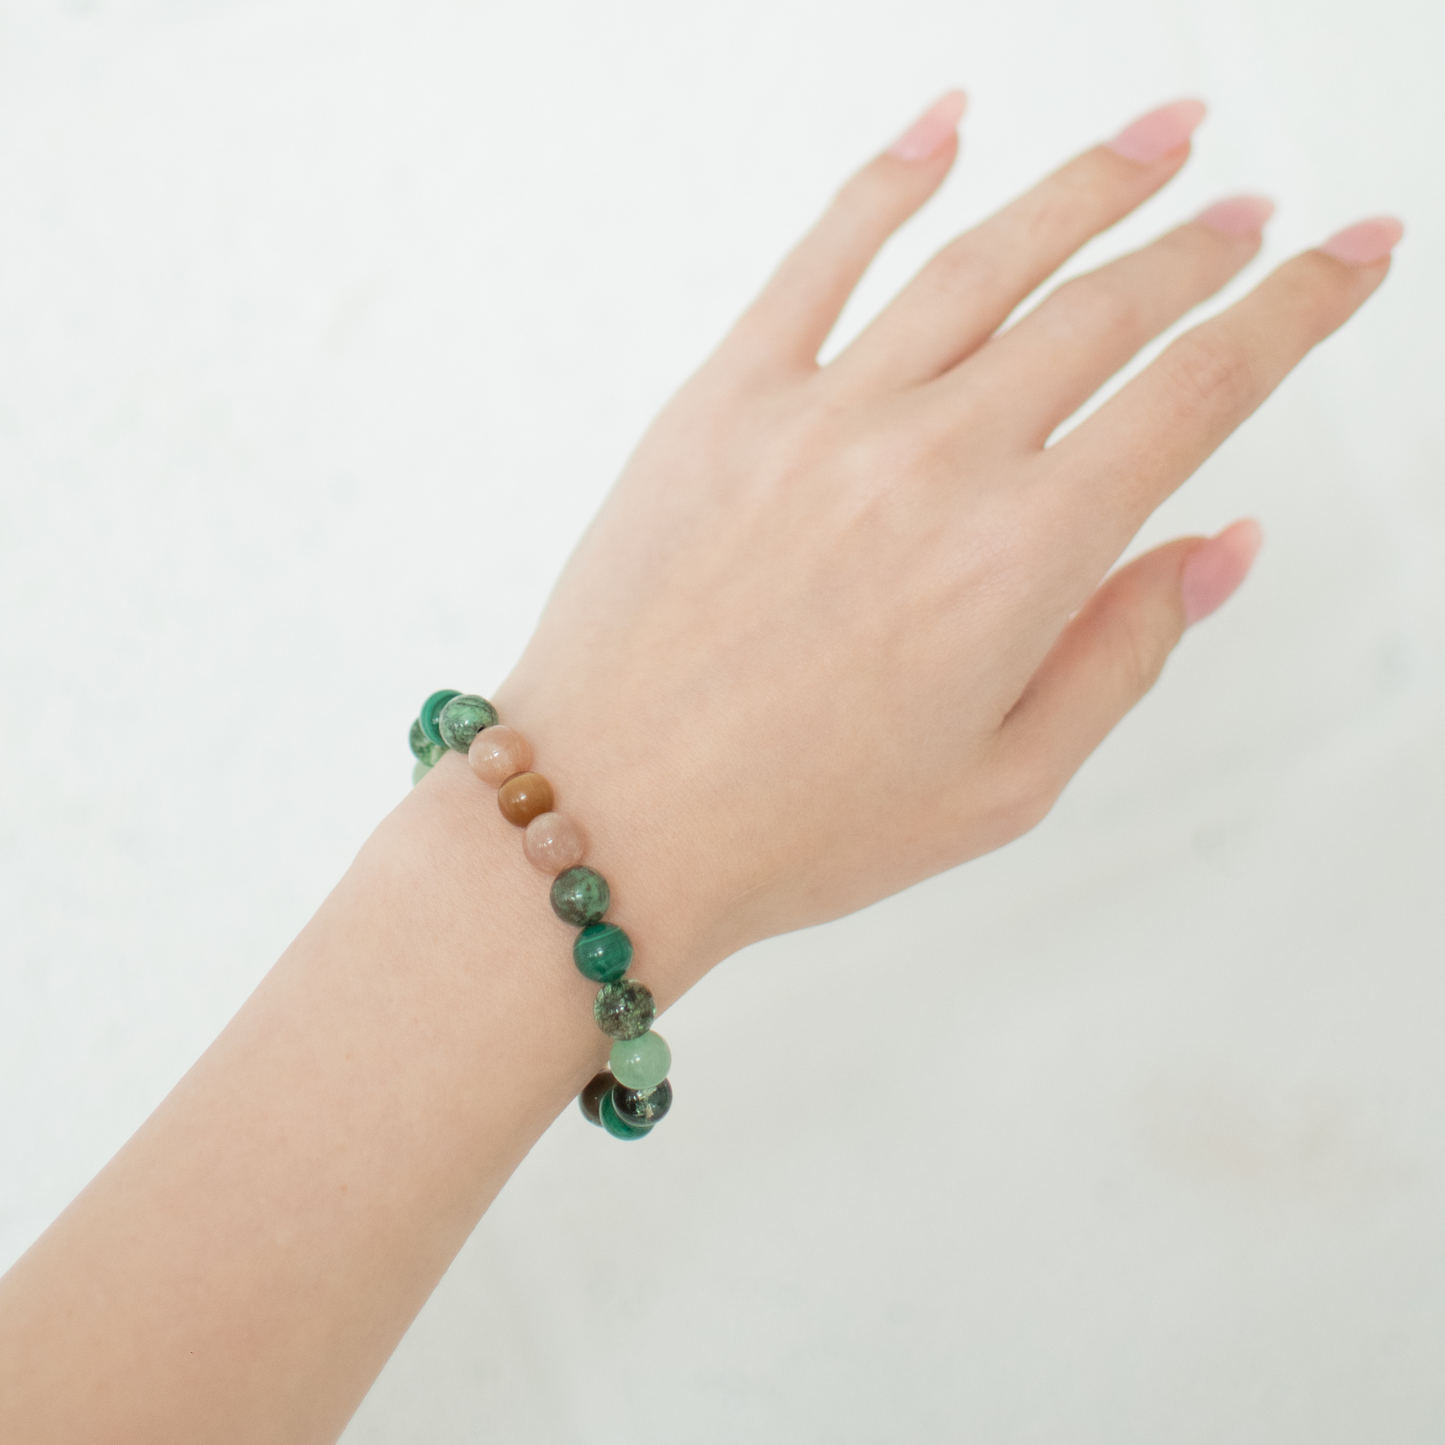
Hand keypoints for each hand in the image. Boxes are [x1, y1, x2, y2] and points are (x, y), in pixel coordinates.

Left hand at [492, 94, 1400, 980]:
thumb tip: (1218, 547)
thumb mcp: (1005, 784)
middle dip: (1201, 250)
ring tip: (1155, 140)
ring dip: (1087, 186)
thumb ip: (1123, 654)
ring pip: (985, 258)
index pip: (1197, 392)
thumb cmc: (797, 823)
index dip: (1296, 310)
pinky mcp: (724, 400)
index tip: (1345, 259)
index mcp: (1021, 560)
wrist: (608, 819)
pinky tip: (948, 122)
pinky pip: (819, 257)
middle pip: (1106, 307)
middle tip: (1250, 218)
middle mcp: (934, 461)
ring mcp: (822, 416)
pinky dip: (889, 176)